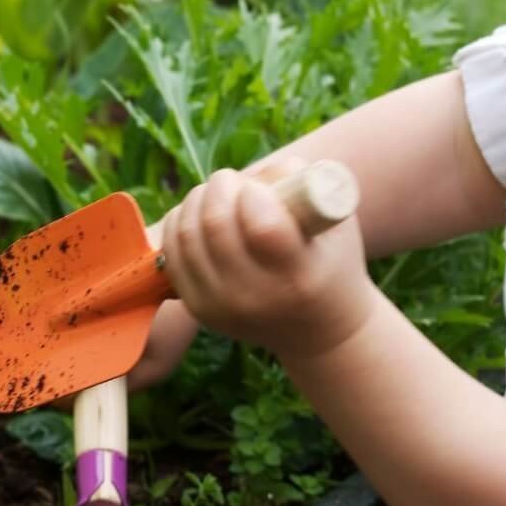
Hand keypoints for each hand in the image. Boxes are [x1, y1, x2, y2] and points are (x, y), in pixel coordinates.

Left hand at [160, 164, 375, 361]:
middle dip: (219, 187)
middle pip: (215, 225)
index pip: (261, 226)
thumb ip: (302, 184)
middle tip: (231, 181)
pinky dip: (178, 223)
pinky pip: (172, 254)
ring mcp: (221, 307)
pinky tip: (196, 215)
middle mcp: (255, 297)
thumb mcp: (334, 221)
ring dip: (196, 200)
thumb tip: (254, 176)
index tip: (258, 188)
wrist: (316, 329)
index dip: (253, 192)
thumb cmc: (329, 262)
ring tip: (215, 195)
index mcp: (297, 276)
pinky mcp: (197, 307)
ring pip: (186, 235)